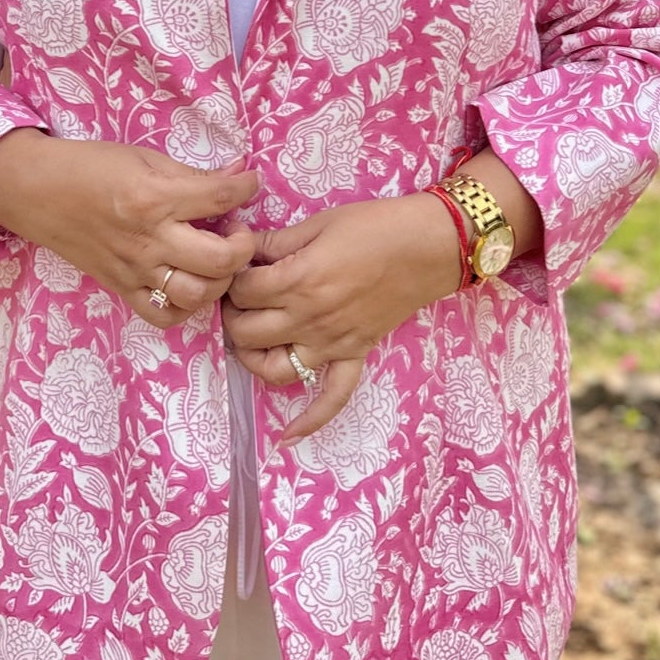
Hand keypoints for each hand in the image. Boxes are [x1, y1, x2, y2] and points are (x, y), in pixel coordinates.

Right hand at [0, 129, 259, 327]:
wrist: (40, 192)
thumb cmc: (93, 166)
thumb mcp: (145, 158)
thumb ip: (193, 174)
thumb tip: (239, 174)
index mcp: (154, 198)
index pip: (219, 198)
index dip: (246, 187)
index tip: (250, 182)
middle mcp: (148, 239)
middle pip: (220, 260)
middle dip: (243, 247)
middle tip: (238, 232)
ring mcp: (135, 270)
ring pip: (196, 295)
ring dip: (220, 281)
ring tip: (218, 260)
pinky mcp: (122, 289)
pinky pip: (163, 315)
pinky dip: (186, 307)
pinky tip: (191, 284)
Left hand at [221, 195, 459, 444]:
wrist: (427, 246)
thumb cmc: (374, 227)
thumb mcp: (318, 224)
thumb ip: (277, 241)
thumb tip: (241, 243)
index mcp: (298, 281)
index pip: (242, 290)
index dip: (232, 276)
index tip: (238, 266)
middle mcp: (309, 319)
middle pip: (246, 332)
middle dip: (233, 313)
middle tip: (239, 297)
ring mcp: (331, 344)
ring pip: (275, 370)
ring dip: (253, 359)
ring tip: (250, 339)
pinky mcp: (354, 356)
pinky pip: (332, 398)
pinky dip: (309, 420)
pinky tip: (288, 436)